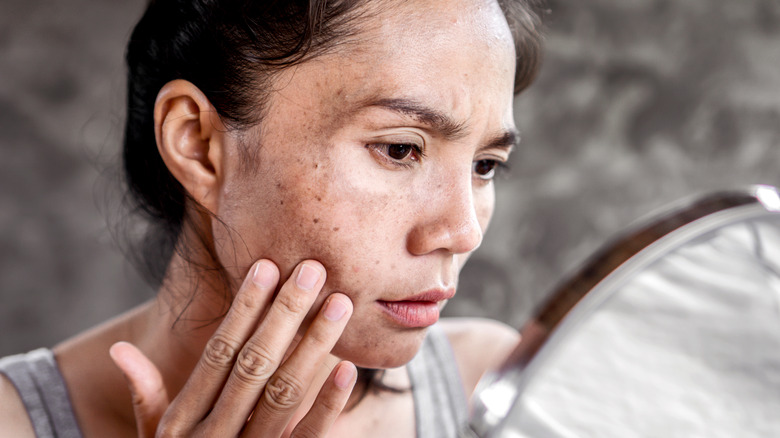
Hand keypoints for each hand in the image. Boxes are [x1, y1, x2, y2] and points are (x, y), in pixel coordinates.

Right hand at [109, 259, 356, 436]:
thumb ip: (147, 397)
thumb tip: (120, 349)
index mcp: (185, 422)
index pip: (219, 354)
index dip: (244, 310)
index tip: (267, 267)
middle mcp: (214, 437)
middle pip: (254, 365)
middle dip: (285, 315)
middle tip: (314, 270)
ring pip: (284, 394)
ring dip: (313, 347)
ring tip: (339, 305)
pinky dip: (327, 406)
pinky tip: (346, 370)